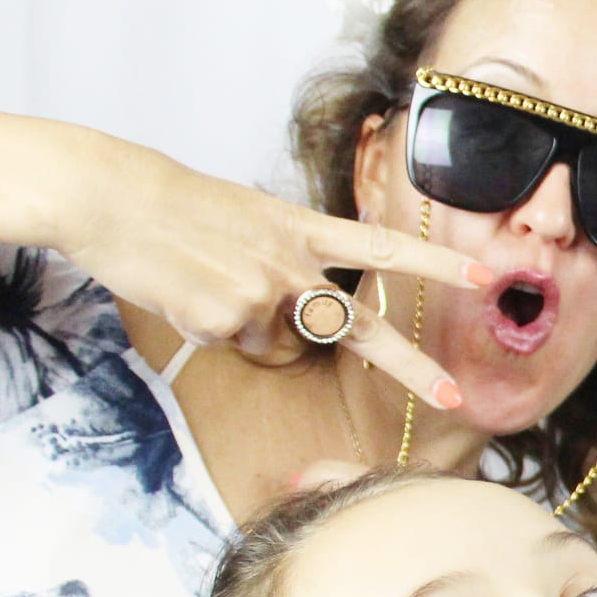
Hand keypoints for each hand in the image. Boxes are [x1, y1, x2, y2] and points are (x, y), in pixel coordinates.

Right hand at [0, 105, 483, 407]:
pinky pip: (234, 345)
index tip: (486, 275)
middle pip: (363, 327)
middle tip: (457, 400)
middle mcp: (293, 262)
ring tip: (204, 281)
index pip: (386, 247)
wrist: (110, 195)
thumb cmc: (176, 208)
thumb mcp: (250, 221)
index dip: (437, 262)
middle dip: (412, 369)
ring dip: (247, 328)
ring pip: (278, 344)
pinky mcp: (227, 318)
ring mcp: (263, 291)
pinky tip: (184, 292)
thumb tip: (300, 327)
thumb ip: (289, 265)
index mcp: (303, 229)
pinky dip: (209, 328)